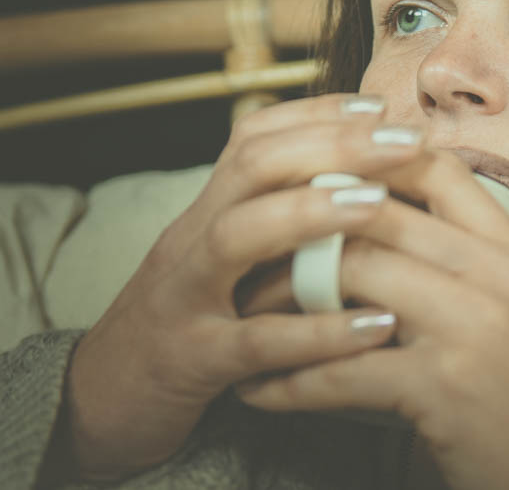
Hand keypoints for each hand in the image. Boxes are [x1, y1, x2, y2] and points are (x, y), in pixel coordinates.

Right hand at [57, 95, 417, 480]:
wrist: (100, 403)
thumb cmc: (188, 323)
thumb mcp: (223, 263)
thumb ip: (276, 225)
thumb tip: (360, 188)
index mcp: (208, 212)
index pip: (254, 138)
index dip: (318, 114)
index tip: (382, 108)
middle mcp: (192, 240)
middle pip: (253, 167)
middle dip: (334, 145)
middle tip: (406, 141)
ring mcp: (187, 298)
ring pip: (238, 236)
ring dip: (311, 213)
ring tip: (379, 205)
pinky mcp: (193, 362)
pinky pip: (255, 342)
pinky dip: (317, 332)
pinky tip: (378, 326)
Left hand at [235, 149, 508, 489]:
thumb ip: (473, 269)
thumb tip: (400, 238)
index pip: (437, 170)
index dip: (369, 163)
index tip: (315, 184)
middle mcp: (498, 275)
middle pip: (377, 216)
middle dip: (304, 230)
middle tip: (256, 251)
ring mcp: (473, 327)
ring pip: (350, 277)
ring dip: (283, 300)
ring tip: (248, 318)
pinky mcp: (445, 388)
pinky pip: (342, 369)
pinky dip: (289, 381)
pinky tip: (261, 390)